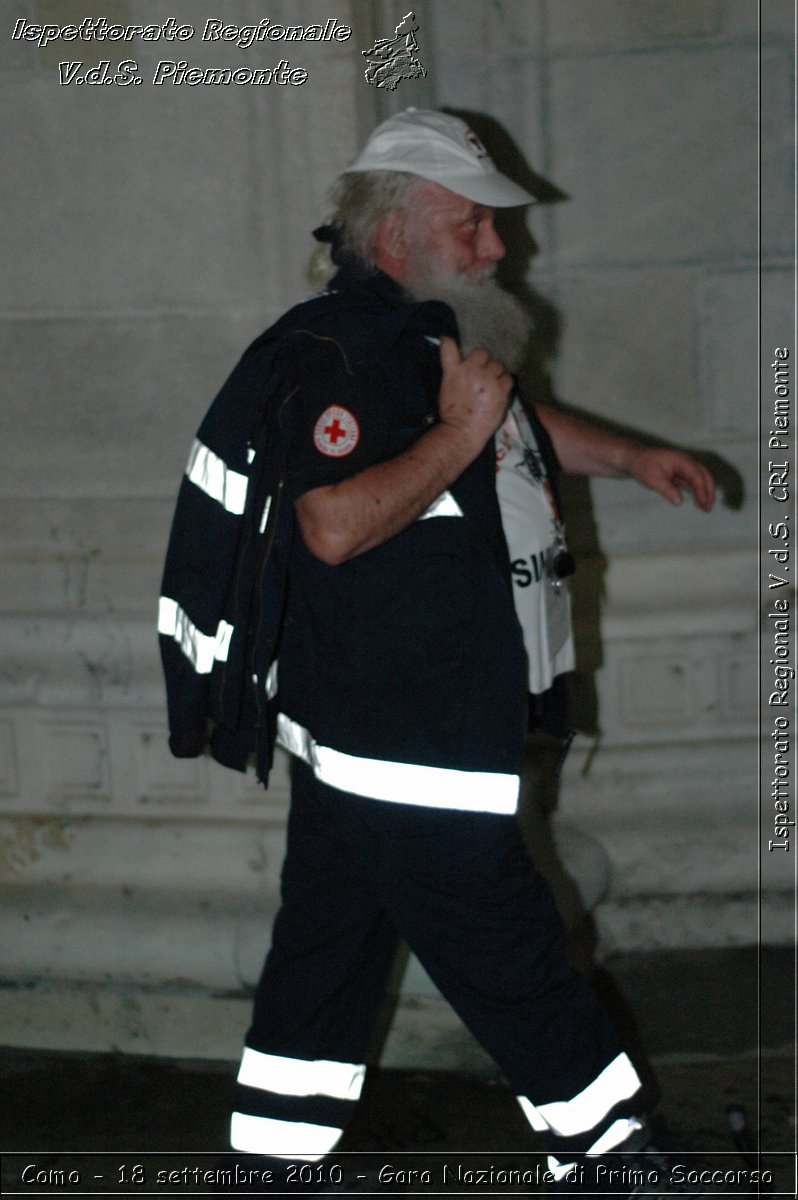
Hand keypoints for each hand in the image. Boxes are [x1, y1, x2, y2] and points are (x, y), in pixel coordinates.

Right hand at [438, 336, 511, 450]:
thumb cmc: (451, 413)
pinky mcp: (501, 390)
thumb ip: (450, 365)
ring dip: (495, 373)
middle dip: (482, 364)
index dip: (461, 352)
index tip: (467, 360)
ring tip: (490, 387)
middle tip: (481, 379)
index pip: (452, 346)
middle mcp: (472, 370)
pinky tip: (499, 393)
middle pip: (483, 354)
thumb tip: (447, 341)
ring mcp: (488, 379)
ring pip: (497, 366)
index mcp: (455, 370)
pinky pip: (508, 379)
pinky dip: (504, 384)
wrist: (462, 431)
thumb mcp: (445, 385)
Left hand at [624, 446, 714, 511]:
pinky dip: (698, 492)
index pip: (696, 474)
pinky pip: (694, 482)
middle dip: (709, 491)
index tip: (703, 502)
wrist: (635, 459)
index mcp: (681, 460)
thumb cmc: (643, 466)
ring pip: (701, 479)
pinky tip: (698, 503)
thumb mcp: (653, 479)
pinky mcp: (682, 473)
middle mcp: (686, 461)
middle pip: (704, 475)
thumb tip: (680, 501)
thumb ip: (667, 490)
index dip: (702, 489)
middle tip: (708, 508)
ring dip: (705, 493)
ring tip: (706, 509)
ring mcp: (685, 467)